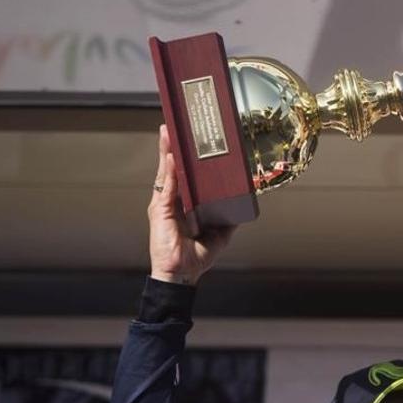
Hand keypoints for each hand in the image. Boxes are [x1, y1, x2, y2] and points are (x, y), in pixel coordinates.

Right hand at [148, 125, 235, 284]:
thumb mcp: (219, 235)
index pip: (182, 176)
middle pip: (170, 169)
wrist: (181, 275)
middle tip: (173, 127)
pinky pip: (166, 188)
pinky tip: (171, 158)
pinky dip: (170, 172)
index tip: (187, 140)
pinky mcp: (161, 212)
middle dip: (171, 148)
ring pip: (165, 173)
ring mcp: (164, 205)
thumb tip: (242, 207)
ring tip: (168, 133)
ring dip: (167, 152)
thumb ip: (228, 220)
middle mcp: (171, 201)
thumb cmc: (194, 257)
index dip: (183, 159)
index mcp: (183, 205)